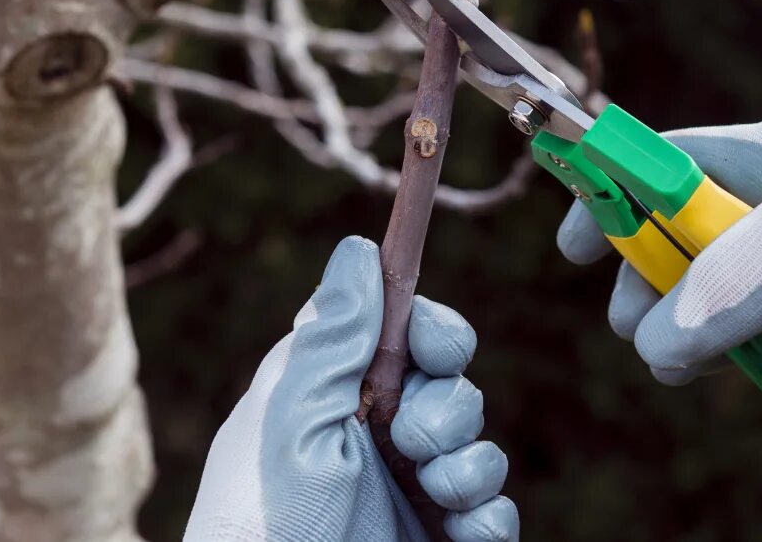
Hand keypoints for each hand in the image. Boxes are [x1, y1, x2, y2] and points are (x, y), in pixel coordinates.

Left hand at [185, 237, 517, 541]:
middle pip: (453, 384)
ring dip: (468, 465)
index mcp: (331, 395)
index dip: (431, 331)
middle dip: (448, 407)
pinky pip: (495, 510)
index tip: (430, 347)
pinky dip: (488, 518)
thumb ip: (332, 337)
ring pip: (481, 445)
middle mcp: (374, 437)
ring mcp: (410, 493)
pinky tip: (460, 531)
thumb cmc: (267, 527)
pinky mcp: (441, 540)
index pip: (404, 332)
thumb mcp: (292, 422)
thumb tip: (358, 250)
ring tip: (434, 494)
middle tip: (413, 440)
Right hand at [558, 114, 761, 383]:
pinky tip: (741, 365)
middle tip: (635, 330)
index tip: (573, 247)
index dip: (609, 196)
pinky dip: (734, 348)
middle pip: (673, 235)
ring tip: (683, 366)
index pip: (659, 162)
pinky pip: (753, 324)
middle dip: (643, 283)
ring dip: (686, 327)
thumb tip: (654, 345)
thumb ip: (722, 283)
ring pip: (708, 288)